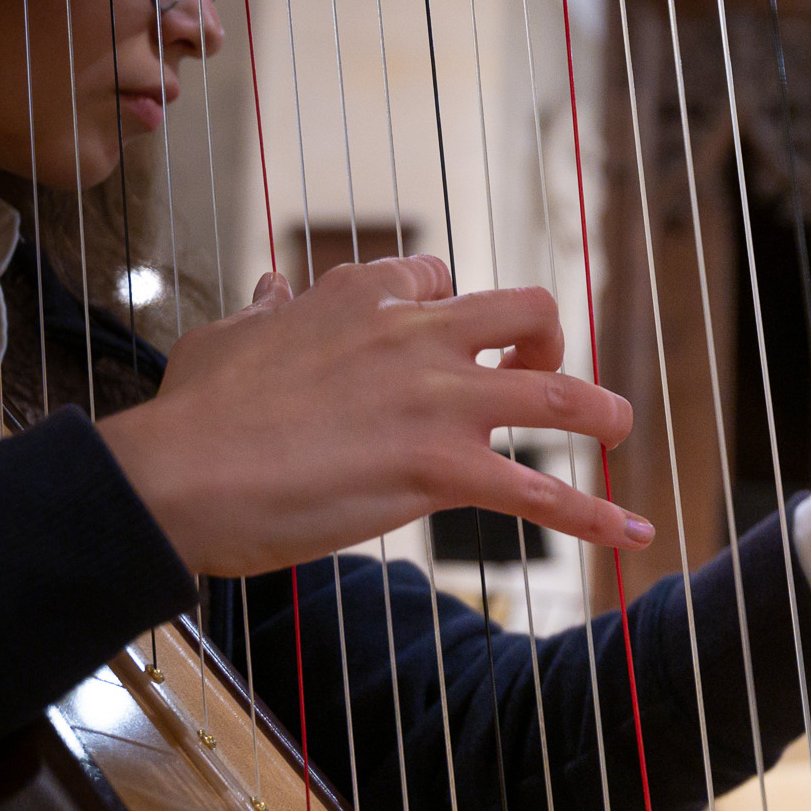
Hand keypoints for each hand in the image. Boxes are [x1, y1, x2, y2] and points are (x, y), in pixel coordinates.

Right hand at [99, 255, 637, 576]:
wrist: (175, 477)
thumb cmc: (193, 414)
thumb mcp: (226, 337)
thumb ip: (265, 312)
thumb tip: (273, 287)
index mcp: (363, 298)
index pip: (439, 277)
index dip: (451, 307)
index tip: (446, 338)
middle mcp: (416, 337)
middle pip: (528, 310)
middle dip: (550, 339)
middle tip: (540, 373)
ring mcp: (437, 401)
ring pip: (559, 392)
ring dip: (602, 411)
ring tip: (619, 428)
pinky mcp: (442, 469)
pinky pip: (540, 494)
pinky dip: (596, 515)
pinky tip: (635, 533)